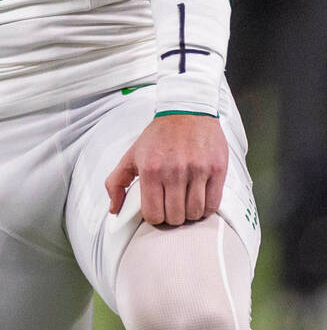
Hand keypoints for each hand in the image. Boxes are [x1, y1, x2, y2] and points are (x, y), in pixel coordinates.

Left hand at [105, 113, 227, 225]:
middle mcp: (174, 171)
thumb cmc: (159, 135)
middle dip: (172, 217)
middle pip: (175, 217)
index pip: (153, 214)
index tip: (157, 210)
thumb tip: (114, 209)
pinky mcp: (216, 170)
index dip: (155, 217)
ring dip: (189, 214)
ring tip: (185, 202)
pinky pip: (213, 204)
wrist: (187, 111)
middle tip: (171, 206)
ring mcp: (197, 171)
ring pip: (194, 213)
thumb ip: (116, 182)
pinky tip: (199, 199)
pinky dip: (206, 208)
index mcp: (150, 169)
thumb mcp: (131, 155)